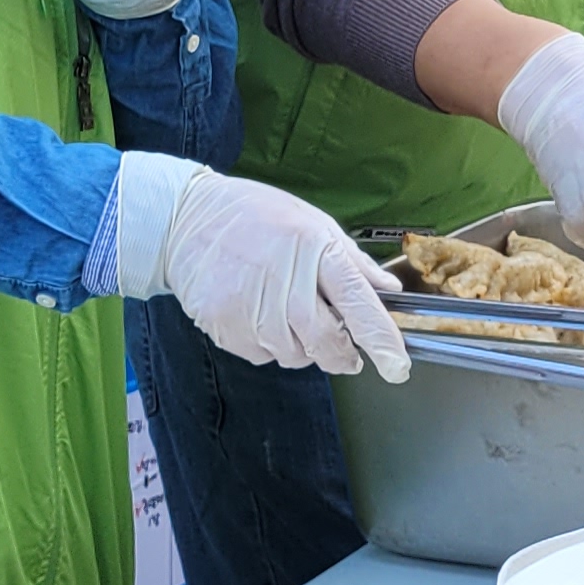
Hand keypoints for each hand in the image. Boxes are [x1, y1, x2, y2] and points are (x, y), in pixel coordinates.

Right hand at [113, 154, 407, 378]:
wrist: (185, 221)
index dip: (381, 340)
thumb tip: (388, 291)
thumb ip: (352, 262)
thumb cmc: (255, 216)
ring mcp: (253, 309)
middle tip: (344, 350)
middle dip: (343, 355)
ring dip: (302, 346)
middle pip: (328, 343)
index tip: (398, 368)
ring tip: (286, 311)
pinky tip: (258, 312)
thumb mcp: (313, 222)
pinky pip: (262, 356)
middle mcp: (286, 283)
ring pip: (296, 356)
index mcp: (316, 250)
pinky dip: (269, 344)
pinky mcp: (226, 328)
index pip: (358, 304)